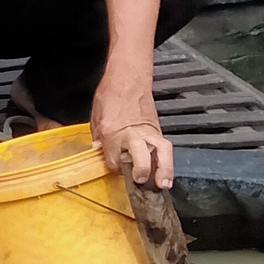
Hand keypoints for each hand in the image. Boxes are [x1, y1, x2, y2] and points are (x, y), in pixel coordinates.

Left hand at [91, 69, 171, 188]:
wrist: (127, 79)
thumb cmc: (109, 96)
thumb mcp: (95, 119)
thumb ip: (99, 139)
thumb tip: (101, 154)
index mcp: (111, 133)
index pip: (114, 160)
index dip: (114, 169)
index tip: (116, 171)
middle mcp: (131, 134)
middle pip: (140, 156)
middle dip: (141, 171)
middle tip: (140, 182)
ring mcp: (147, 131)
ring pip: (160, 152)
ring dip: (163, 170)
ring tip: (163, 185)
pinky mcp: (157, 129)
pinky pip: (164, 148)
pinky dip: (168, 162)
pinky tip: (167, 175)